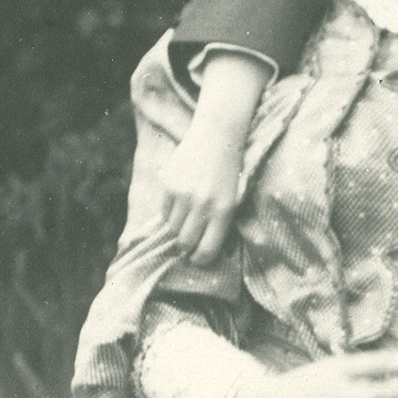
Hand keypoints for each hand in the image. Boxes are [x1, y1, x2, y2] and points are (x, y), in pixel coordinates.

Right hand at [155, 118, 244, 266]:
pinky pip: (164, 212)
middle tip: (186, 249)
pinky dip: (170, 214)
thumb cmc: (228, 172)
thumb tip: (201, 249)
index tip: (197, 261)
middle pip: (185, 242)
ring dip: (178, 231)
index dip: (200, 260)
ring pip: (173, 228)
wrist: (216, 136)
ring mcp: (183, 194)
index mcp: (224, 211)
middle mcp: (203, 205)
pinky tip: (179, 206)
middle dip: (185, 249)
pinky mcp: (168, 184)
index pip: (207, 249)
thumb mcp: (233, 199)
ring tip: (185, 224)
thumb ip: (219, 222)